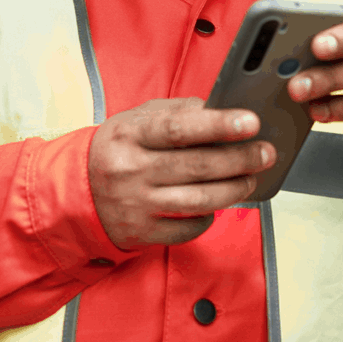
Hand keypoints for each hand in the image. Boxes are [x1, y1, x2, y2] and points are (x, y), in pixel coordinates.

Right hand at [88, 98, 274, 249]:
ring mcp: (136, 204)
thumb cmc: (116, 149)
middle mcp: (132, 170)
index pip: (179, 128)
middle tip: (266, 152)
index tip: (251, 122)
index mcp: (130, 135)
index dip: (219, 125)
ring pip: (199, 199)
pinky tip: (218, 202)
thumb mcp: (136, 119)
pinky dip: (210, 215)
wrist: (76, 193)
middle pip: (197, 166)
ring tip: (251, 178)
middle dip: (240, 159)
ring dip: (234, 188)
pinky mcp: (142, 232)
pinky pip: (188, 227)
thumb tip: (219, 108)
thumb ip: (176, 112)